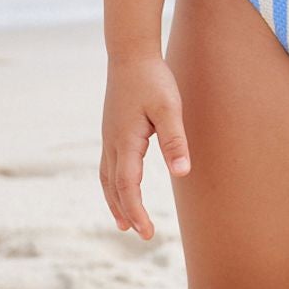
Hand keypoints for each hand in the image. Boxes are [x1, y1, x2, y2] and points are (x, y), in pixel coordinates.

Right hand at [100, 53, 189, 239]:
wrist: (130, 53)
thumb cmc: (152, 79)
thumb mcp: (169, 108)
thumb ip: (174, 140)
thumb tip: (182, 173)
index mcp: (125, 141)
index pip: (127, 186)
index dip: (136, 211)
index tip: (147, 232)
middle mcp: (112, 143)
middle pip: (114, 187)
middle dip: (126, 212)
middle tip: (141, 234)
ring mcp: (109, 137)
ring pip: (107, 178)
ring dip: (115, 201)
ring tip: (123, 222)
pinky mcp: (111, 130)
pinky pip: (108, 166)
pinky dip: (112, 184)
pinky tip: (120, 187)